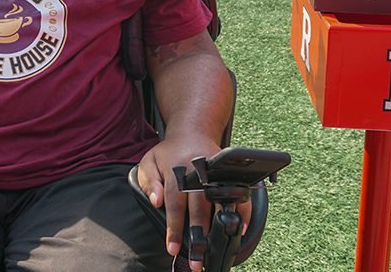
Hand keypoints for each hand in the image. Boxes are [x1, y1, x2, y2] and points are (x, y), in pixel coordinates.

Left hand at [136, 136, 251, 270]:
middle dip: (197, 234)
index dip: (174, 227)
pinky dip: (241, 212)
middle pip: (199, 206)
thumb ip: (149, 182)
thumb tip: (156, 202)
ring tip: (217, 249)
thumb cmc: (168, 153)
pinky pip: (239, 194)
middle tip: (196, 258)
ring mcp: (216, 172)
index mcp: (176, 170)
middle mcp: (198, 171)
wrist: (192, 131)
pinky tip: (238, 229)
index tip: (173, 248)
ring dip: (219, 228)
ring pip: (219, 202)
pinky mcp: (229, 173)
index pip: (174, 202)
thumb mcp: (149, 162)